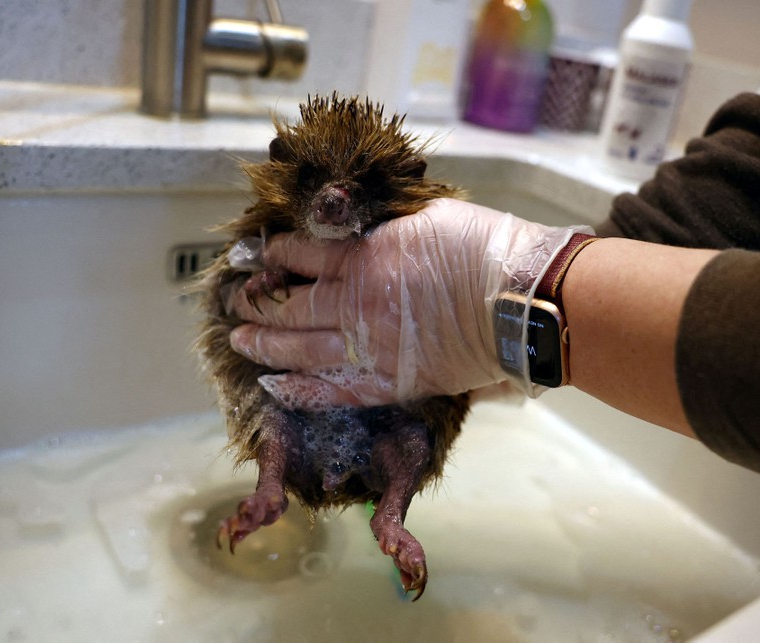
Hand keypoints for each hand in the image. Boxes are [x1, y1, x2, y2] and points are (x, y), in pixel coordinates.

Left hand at [227, 198, 584, 408]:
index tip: (261, 258)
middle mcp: (355, 303)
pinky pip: (333, 390)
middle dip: (257, 303)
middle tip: (238, 303)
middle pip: (289, 304)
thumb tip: (359, 227)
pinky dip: (300, 390)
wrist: (521, 298)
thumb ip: (383, 225)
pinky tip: (275, 387)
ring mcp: (369, 346)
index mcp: (363, 257)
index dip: (273, 256)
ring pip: (298, 349)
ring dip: (264, 345)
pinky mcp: (390, 381)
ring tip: (241, 341)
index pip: (299, 255)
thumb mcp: (427, 215)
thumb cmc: (484, 248)